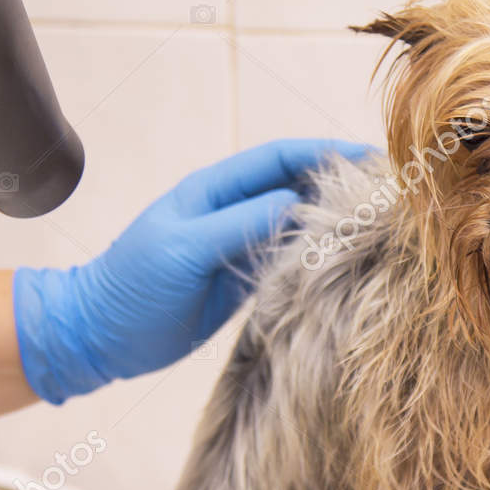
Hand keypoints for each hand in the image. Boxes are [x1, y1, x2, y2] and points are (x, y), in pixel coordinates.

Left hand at [15, 138, 370, 402]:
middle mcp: (231, 212)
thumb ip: (239, 224)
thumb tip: (296, 203)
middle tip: (390, 194)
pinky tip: (348, 265)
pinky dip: (317, 260)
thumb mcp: (184, 250)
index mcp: (214, 191)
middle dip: (341, 185)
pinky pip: (287, 262)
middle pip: (297, 187)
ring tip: (382, 227)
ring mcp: (238, 246)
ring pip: (297, 225)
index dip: (325, 153)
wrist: (99, 336)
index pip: (280, 158)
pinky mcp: (241, 281)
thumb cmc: (132, 287)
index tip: (370, 158)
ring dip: (334, 223)